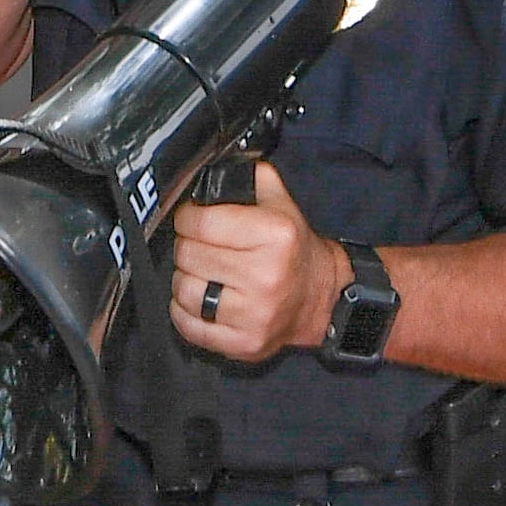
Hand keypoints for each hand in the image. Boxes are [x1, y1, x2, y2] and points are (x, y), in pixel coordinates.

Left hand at [167, 159, 339, 362]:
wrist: (322, 299)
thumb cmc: (294, 249)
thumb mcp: (281, 202)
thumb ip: (249, 175)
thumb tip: (211, 162)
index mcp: (275, 235)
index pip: (201, 222)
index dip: (188, 217)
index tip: (192, 219)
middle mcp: (265, 275)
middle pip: (188, 255)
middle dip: (188, 246)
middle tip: (202, 246)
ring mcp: (253, 314)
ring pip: (183, 290)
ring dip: (186, 279)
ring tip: (204, 273)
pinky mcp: (243, 343)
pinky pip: (188, 326)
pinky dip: (185, 311)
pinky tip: (202, 299)